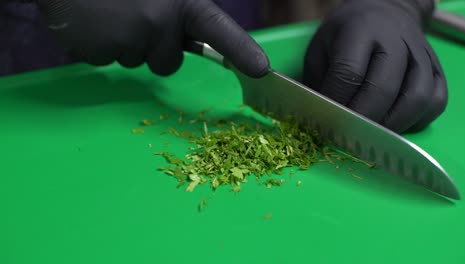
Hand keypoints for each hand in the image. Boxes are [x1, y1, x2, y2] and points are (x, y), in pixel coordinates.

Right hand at [36, 0, 268, 76]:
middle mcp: (160, 20)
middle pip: (168, 62)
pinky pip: (111, 62)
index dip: (240, 50)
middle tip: (133, 16)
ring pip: (139, 61)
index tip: (261, 69)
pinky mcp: (102, 50)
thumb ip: (177, 13)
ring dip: (127, 44)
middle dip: (154, 48)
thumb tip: (182, 39)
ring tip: (109, 12)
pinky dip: (103, 46)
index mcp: (180, 1)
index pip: (216, 28)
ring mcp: (130, 37)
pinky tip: (94, 21)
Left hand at [303, 0, 446, 132]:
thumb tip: (320, 120)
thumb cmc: (344, 37)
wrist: (382, 13)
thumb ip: (320, 83)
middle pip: (383, 89)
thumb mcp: (320, 51)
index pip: (349, 74)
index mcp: (360, 31)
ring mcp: (421, 54)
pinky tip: (395, 124)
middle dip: (362, 119)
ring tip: (372, 134)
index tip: (327, 122)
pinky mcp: (437, 69)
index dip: (337, 104)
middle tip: (348, 135)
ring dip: (391, 125)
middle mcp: (396, 40)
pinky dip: (416, 121)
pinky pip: (435, 101)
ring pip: (416, 98)